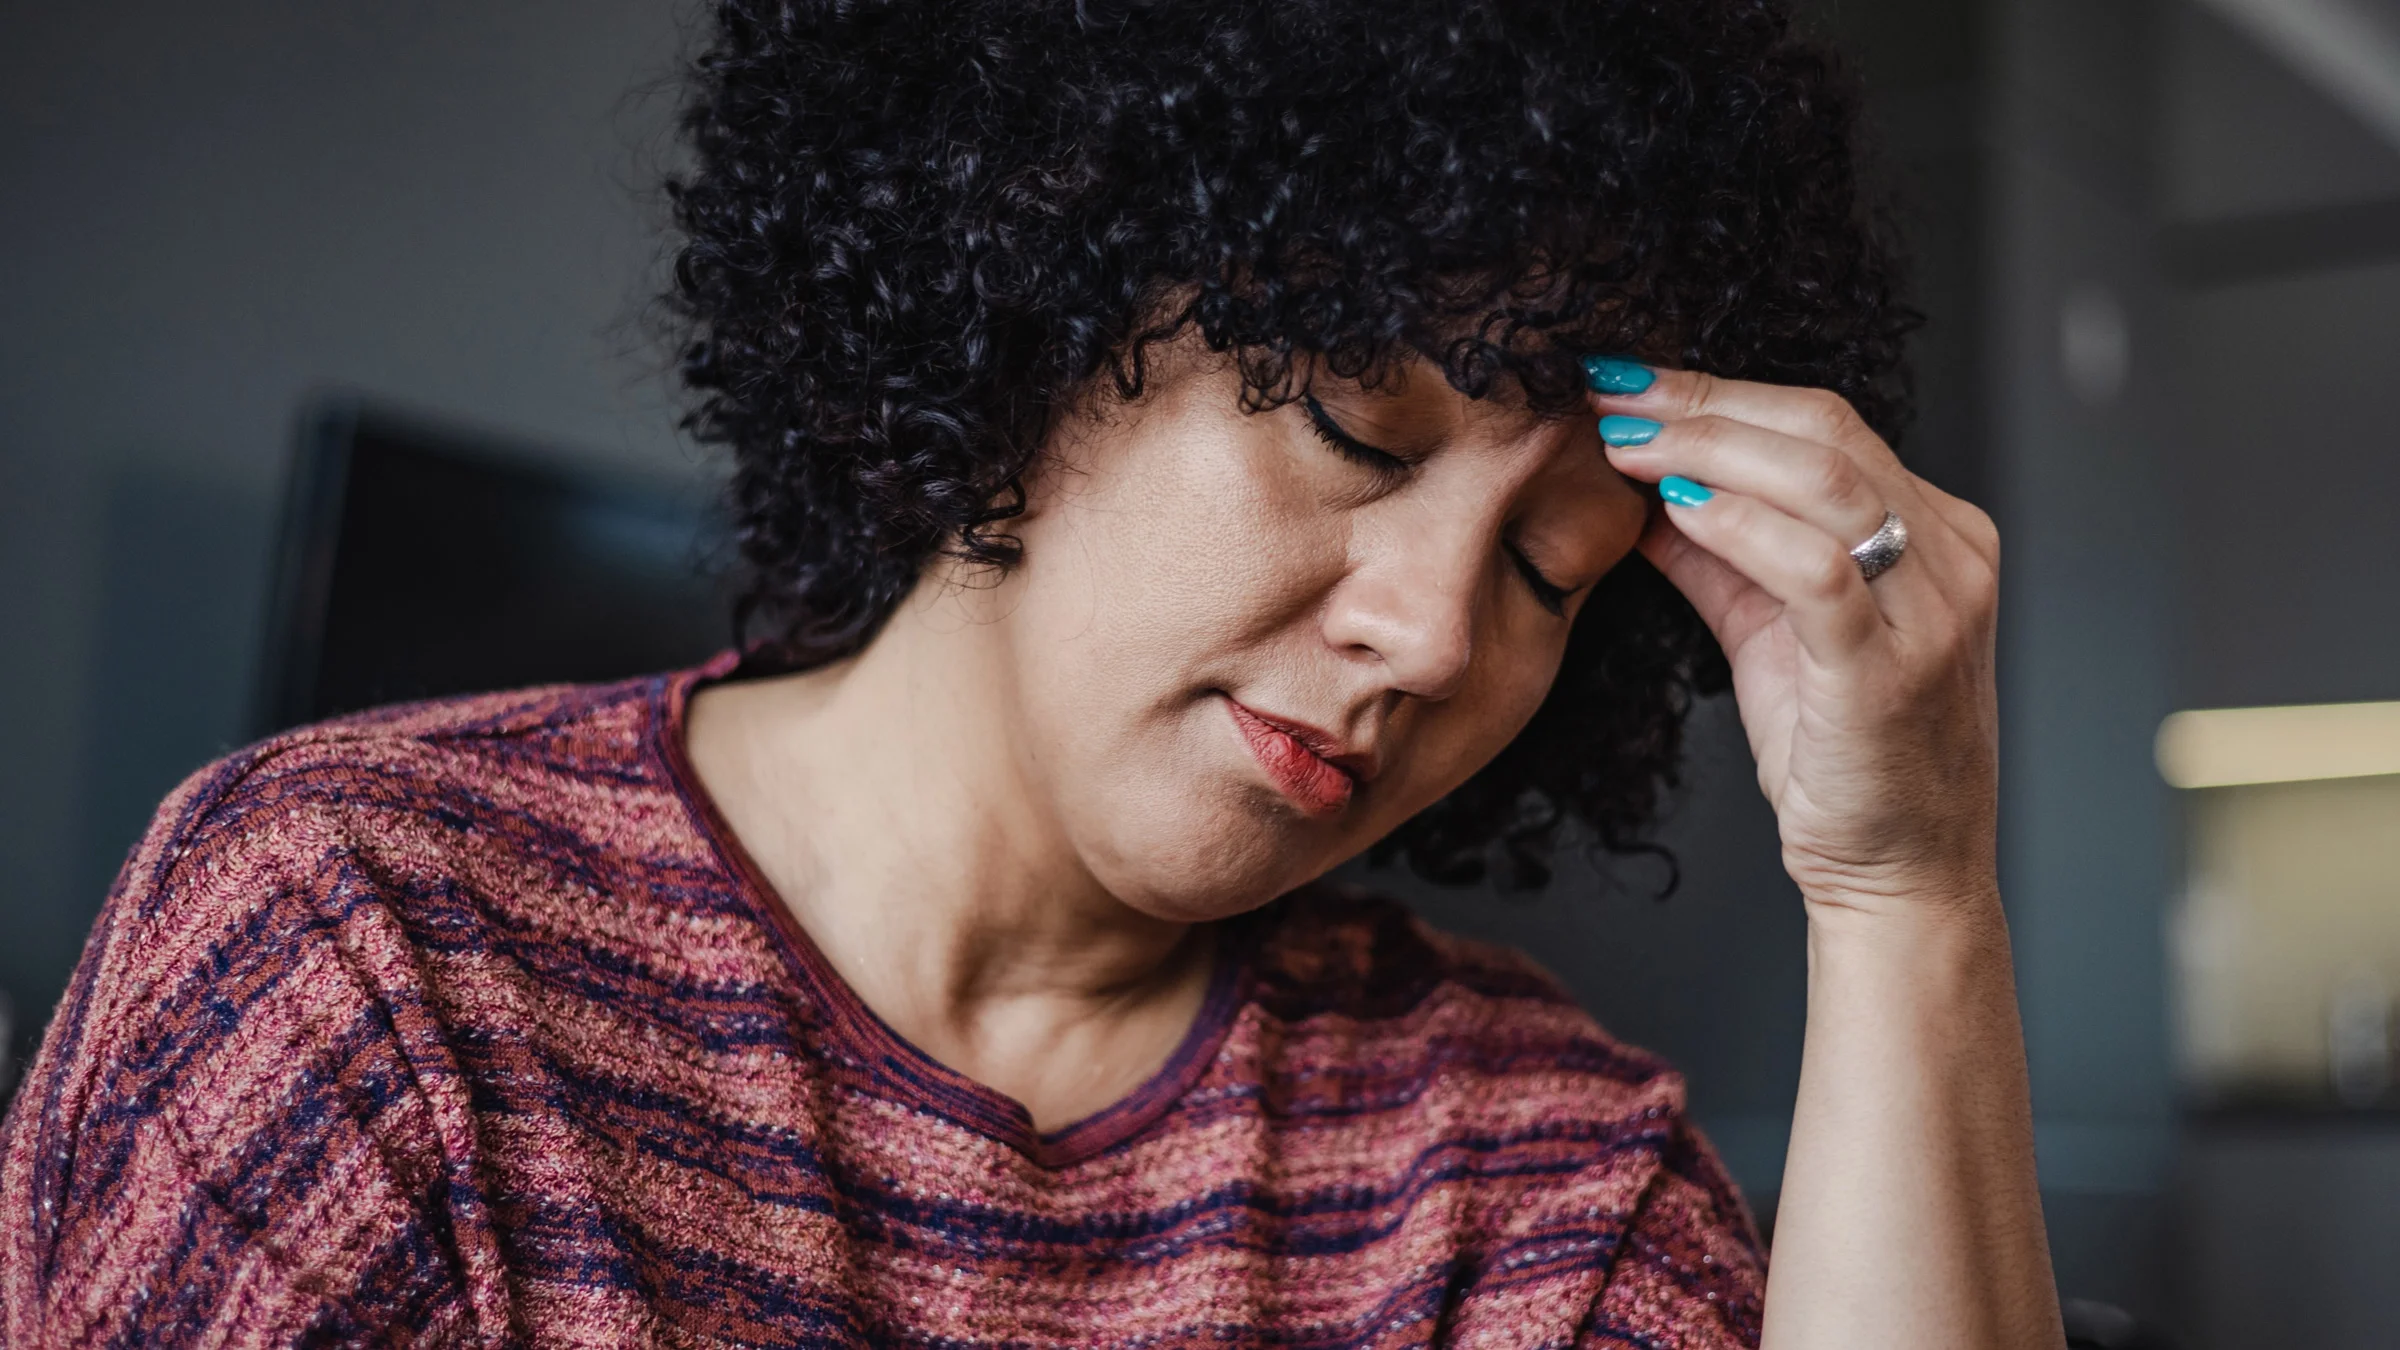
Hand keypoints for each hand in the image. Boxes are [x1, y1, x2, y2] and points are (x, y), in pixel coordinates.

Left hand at [1585, 361, 2001, 919]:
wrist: (1899, 879)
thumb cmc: (1842, 760)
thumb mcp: (1772, 634)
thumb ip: (1718, 556)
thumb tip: (1643, 488)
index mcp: (1936, 533)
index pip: (1827, 422)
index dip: (1721, 391)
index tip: (1630, 383)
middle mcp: (1950, 559)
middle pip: (1826, 429)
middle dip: (1704, 401)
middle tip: (1613, 392)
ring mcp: (1931, 613)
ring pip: (1824, 480)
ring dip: (1708, 449)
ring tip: (1625, 442)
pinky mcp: (1890, 672)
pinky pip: (1816, 571)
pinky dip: (1742, 528)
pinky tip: (1677, 510)